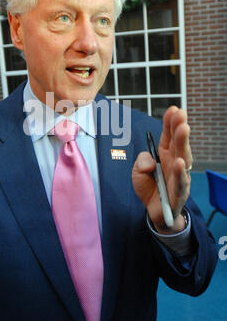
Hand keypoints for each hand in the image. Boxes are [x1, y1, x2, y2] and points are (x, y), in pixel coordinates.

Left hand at [132, 106, 192, 233]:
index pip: (169, 135)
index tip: (174, 109)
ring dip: (183, 143)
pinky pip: (180, 182)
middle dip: (179, 127)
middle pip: (178, 143)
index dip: (170, 122)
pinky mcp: (180, 193)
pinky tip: (179, 162)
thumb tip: (150, 162)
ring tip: (183, 129)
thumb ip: (141, 162)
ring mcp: (180, 176)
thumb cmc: (149, 187)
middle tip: (181, 114)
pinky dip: (179, 173)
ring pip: (183, 158)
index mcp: (165, 154)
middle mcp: (175, 162)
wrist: (155, 211)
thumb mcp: (138, 172)